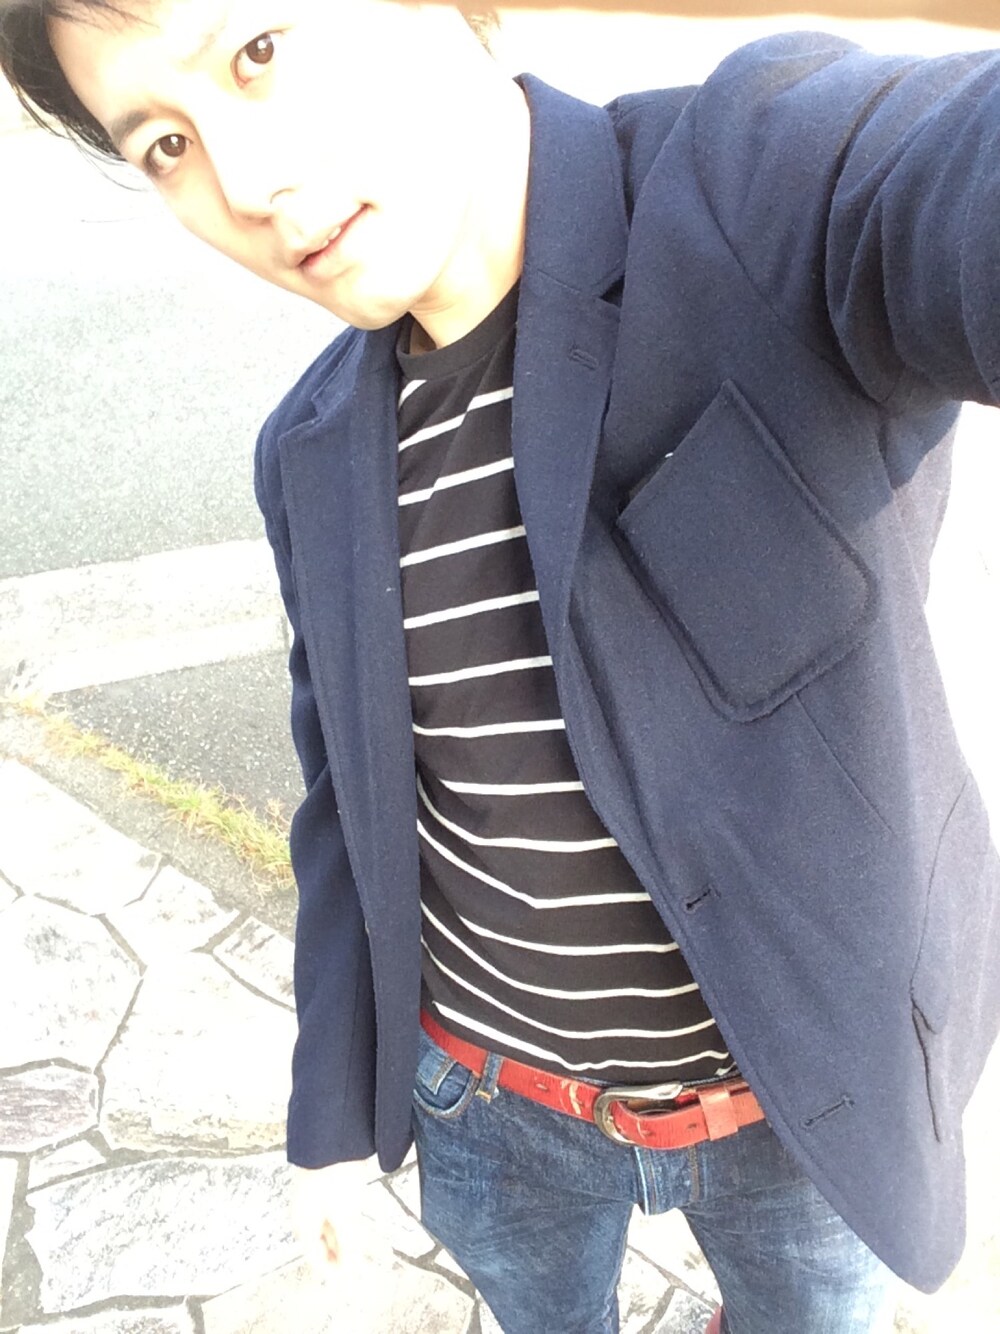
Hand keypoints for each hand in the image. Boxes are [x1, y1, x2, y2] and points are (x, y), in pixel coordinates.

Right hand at [289, 1156, 380, 1276]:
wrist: (332, 1131)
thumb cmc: (332, 1173)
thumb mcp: (344, 1213)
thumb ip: (349, 1245)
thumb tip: (352, 1274)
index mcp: (303, 1223)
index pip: (316, 1258)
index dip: (335, 1273)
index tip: (356, 1285)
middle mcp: (310, 1213)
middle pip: (330, 1245)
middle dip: (351, 1260)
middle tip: (372, 1274)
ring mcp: (322, 1199)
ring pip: (342, 1231)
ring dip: (361, 1244)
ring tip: (385, 1256)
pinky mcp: (336, 1186)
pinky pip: (349, 1215)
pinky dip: (362, 1227)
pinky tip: (379, 1234)